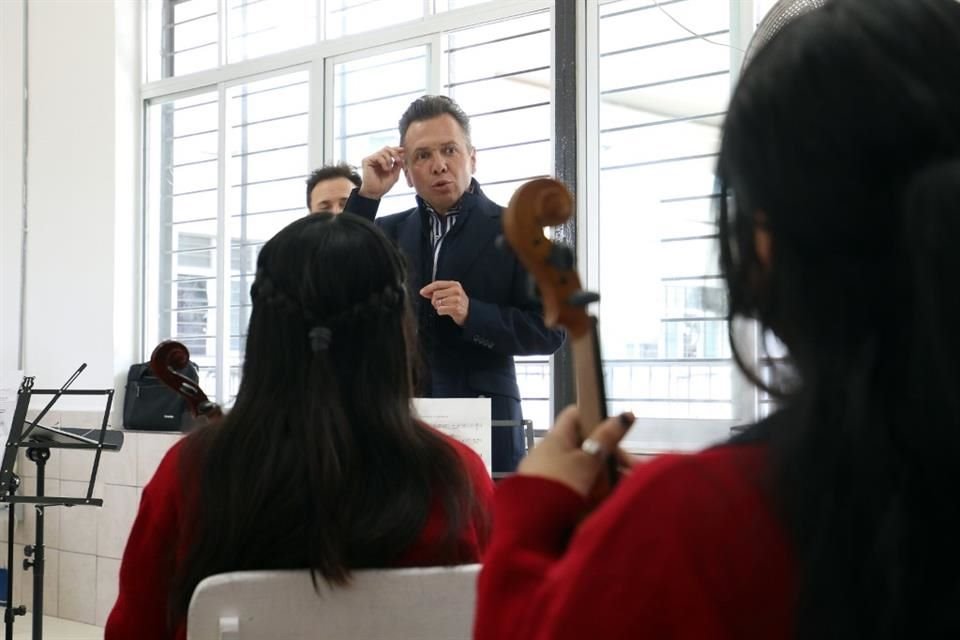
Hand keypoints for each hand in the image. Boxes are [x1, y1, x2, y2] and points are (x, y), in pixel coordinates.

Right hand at [358, 146, 403, 199]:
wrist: (375, 192)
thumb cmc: (383, 185)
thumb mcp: (395, 174)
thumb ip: (398, 165)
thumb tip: (402, 155)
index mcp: (383, 161)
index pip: (390, 151)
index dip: (396, 149)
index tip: (403, 150)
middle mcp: (377, 159)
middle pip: (387, 148)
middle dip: (394, 153)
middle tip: (398, 160)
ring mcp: (371, 159)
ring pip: (383, 151)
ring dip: (389, 160)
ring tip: (389, 169)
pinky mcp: (366, 161)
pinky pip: (378, 156)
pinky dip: (384, 162)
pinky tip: (385, 169)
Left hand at [420, 280, 468, 325]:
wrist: (469, 313)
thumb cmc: (457, 302)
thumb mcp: (449, 293)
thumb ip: (437, 291)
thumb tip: (423, 292)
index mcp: (454, 284)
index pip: (438, 284)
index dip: (428, 288)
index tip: (422, 292)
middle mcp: (456, 290)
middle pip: (436, 294)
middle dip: (434, 300)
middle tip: (439, 304)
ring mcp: (457, 299)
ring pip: (438, 302)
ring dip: (438, 307)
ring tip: (444, 307)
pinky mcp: (456, 308)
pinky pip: (440, 310)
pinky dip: (440, 312)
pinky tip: (446, 312)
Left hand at [518, 406, 635, 497]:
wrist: (531, 523)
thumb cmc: (561, 484)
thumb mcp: (588, 461)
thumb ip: (607, 439)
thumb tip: (626, 414)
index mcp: (557, 437)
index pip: (576, 415)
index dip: (596, 418)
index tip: (615, 433)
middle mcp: (551, 452)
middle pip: (585, 446)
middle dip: (611, 457)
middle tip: (633, 472)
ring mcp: (548, 473)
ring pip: (584, 468)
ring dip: (605, 477)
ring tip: (624, 490)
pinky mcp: (548, 494)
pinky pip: (575, 486)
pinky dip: (592, 491)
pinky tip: (606, 503)